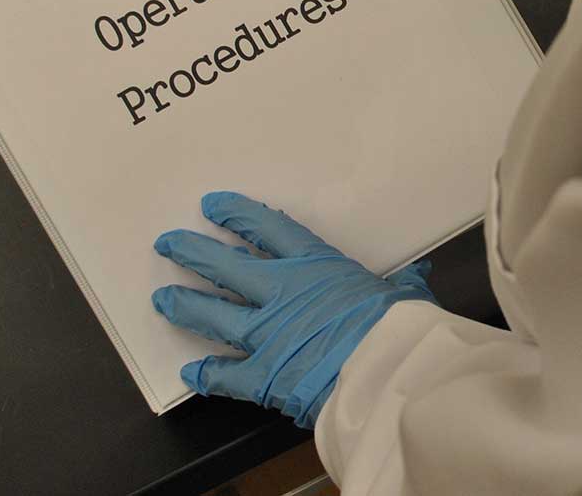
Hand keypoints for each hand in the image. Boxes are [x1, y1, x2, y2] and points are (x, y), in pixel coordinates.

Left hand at [152, 192, 436, 428]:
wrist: (386, 372)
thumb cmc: (397, 326)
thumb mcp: (403, 295)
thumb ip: (402, 284)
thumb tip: (419, 275)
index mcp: (312, 265)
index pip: (265, 228)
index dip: (235, 215)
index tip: (212, 206)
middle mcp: (279, 293)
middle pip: (224, 266)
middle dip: (192, 252)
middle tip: (167, 243)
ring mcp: (265, 333)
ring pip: (213, 314)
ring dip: (186, 304)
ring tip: (162, 298)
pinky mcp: (263, 375)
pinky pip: (226, 375)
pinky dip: (207, 375)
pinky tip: (190, 373)